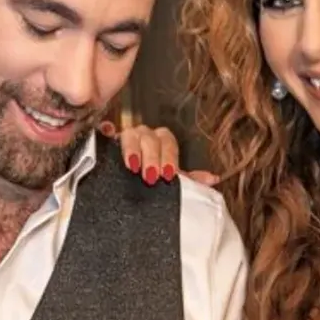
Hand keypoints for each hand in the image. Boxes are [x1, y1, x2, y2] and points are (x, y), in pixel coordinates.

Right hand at [98, 121, 219, 186]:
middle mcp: (144, 136)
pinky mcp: (107, 143)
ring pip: (130, 135)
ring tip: (132, 166)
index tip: (168, 175)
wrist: (131, 189)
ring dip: (132, 149)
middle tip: (151, 176)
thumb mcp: (171, 181)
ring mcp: (125, 138)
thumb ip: (190, 179)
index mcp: (161, 142)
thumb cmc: (153, 181)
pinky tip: (106, 134)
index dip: (168, 158)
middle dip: (152, 157)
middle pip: (150, 138)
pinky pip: (105, 131)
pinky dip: (106, 131)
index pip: (168, 143)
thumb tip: (213, 179)